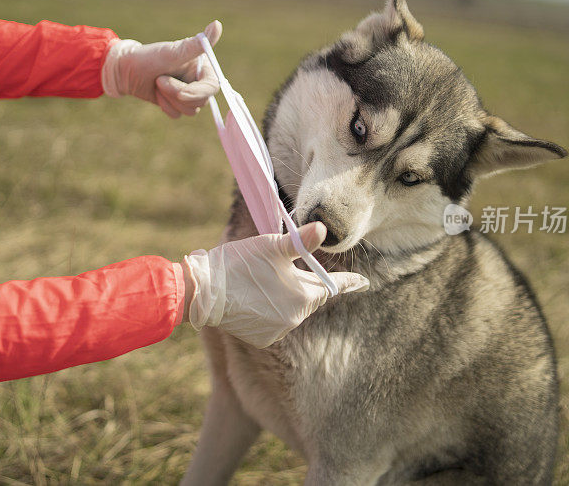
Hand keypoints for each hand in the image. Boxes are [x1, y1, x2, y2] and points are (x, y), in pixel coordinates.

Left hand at [101, 21, 221, 117]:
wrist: (125, 70)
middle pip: (201, 101)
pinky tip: (156, 94)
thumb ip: (197, 45)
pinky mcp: (177, 105)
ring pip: (190, 110)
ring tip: (157, 84)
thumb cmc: (149, 57)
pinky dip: (164, 106)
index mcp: (202, 67)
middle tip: (159, 80)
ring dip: (169, 99)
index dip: (197, 92)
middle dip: (176, 93)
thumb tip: (218, 24)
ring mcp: (188, 94)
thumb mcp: (173, 52)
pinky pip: (177, 115)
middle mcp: (198, 81)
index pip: (212, 87)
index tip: (181, 92)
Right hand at [181, 223, 369, 347]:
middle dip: (302, 282)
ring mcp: (278, 331)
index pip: (334, 286)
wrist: (204, 292)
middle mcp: (295, 319)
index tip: (365, 283)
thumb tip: (324, 228)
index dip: (350, 282)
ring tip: (260, 281)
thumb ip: (301, 242)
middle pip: (308, 296)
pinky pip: (274, 321)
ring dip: (284, 296)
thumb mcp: (271, 247)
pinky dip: (269, 310)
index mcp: (304, 296)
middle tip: (281, 267)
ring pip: (291, 308)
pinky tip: (253, 298)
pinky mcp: (261, 339)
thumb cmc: (240, 264)